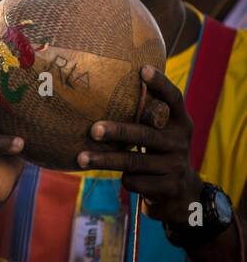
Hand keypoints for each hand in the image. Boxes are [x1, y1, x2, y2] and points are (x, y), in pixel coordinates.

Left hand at [79, 65, 200, 225]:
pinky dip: (124, 180)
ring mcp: (176, 165)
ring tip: (81, 158)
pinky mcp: (169, 187)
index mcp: (179, 121)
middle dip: (118, 132)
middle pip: (145, 134)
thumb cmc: (157, 151)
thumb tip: (99, 87)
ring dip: (105, 160)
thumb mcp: (158, 131)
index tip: (143, 69)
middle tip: (94, 130)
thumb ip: (142, 115)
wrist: (180, 191)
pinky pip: (135, 182)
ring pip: (134, 161)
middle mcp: (180, 141)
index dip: (160, 84)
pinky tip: (121, 177)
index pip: (174, 99)